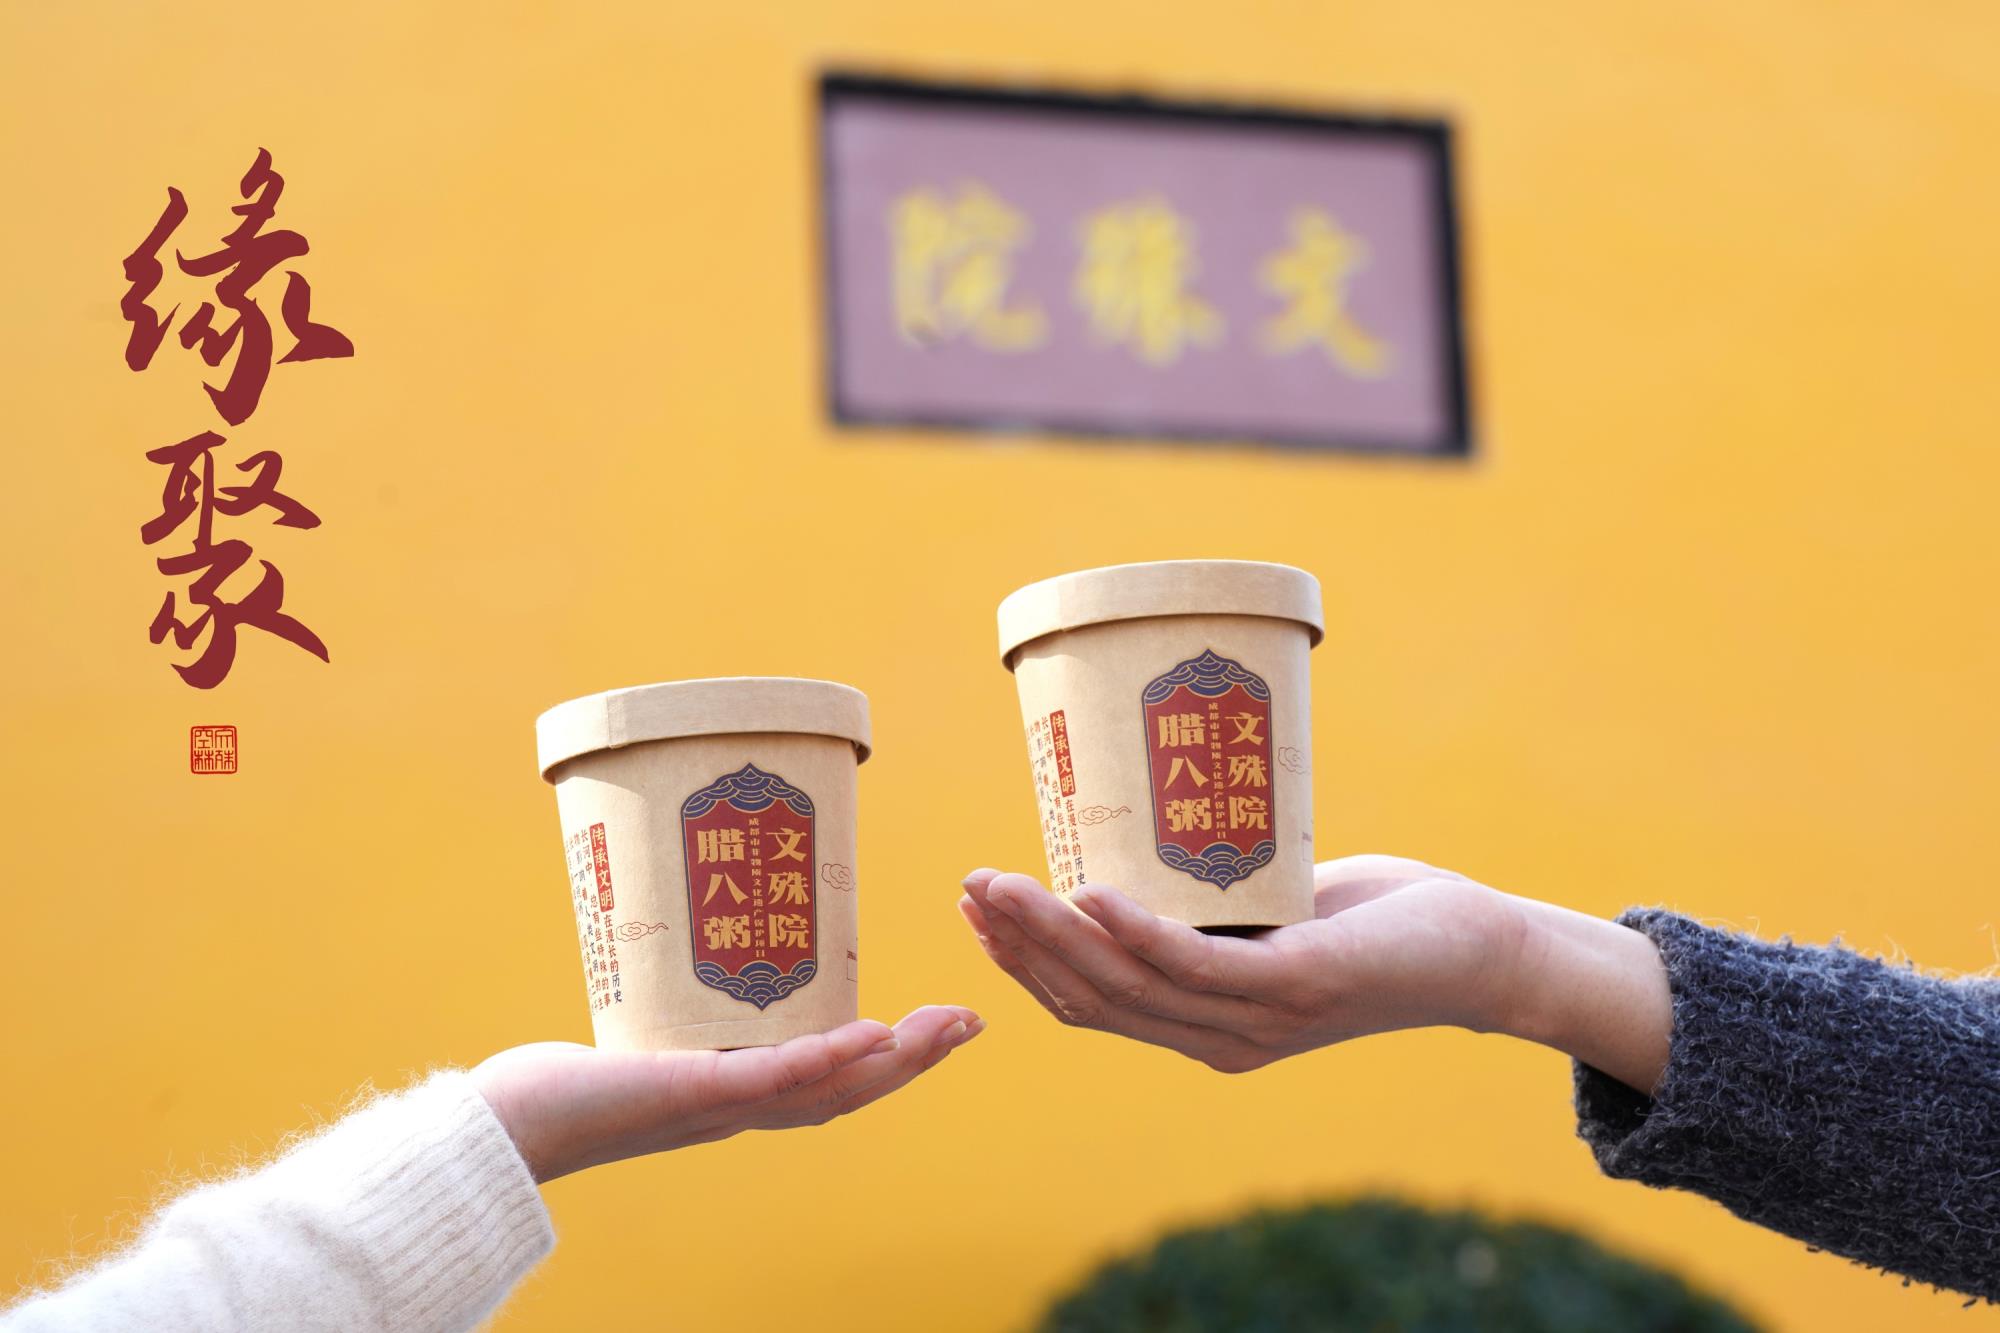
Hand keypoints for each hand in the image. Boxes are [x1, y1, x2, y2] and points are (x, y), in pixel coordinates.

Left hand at [471, 1005, 982, 1182]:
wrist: (513, 1123)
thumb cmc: (568, 1085)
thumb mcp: (646, 1043)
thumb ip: (681, 1018)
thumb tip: (697, 953)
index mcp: (741, 1100)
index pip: (835, 1084)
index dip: (895, 1060)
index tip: (941, 1023)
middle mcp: (742, 1110)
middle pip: (852, 1091)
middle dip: (919, 1058)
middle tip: (974, 1021)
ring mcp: (723, 1104)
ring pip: (829, 1087)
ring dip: (895, 1059)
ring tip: (946, 1024)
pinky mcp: (695, 1090)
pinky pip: (775, 1076)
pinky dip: (828, 1056)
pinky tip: (871, 1031)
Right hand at [959, 857, 1666, 1092]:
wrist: (1484, 950)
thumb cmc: (1377, 923)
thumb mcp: (1273, 913)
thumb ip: (1214, 903)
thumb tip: (1148, 836)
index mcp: (1206, 1028)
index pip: (1091, 1005)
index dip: (1025, 963)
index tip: (977, 909)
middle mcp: (1221, 1039)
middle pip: (1092, 998)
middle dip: (1019, 942)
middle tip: (968, 885)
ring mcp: (1257, 1021)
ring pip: (1128, 984)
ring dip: (1054, 932)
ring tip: (1003, 882)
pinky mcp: (1297, 989)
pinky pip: (1197, 966)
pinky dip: (1136, 933)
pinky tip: (1092, 896)